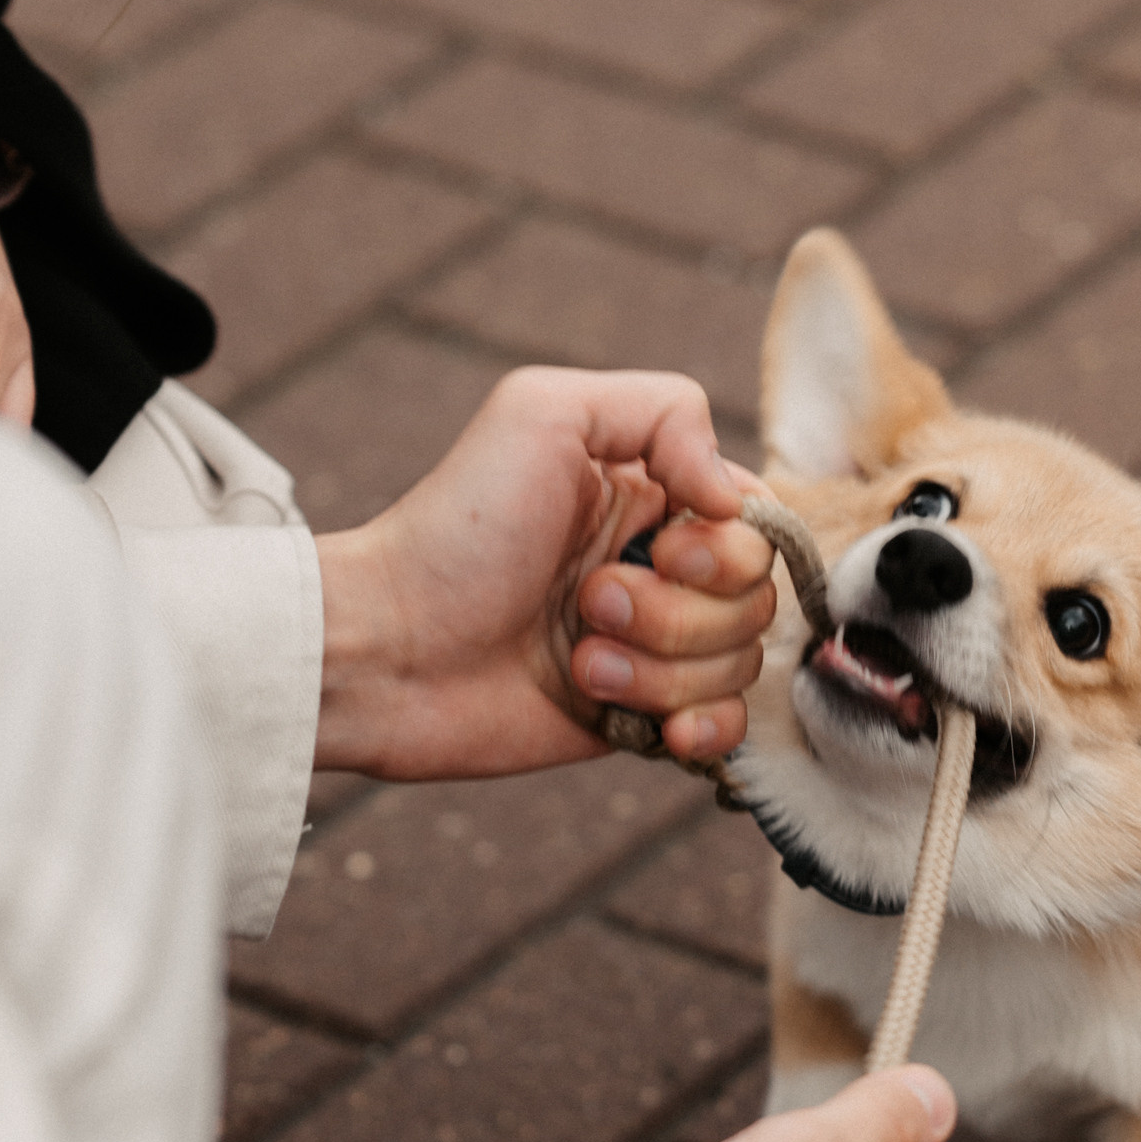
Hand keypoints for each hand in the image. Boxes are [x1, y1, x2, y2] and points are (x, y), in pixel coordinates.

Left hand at [312, 362, 777, 781]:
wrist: (385, 649)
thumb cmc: (454, 527)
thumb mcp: (544, 413)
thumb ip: (663, 411)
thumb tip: (734, 495)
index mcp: (651, 493)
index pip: (756, 519)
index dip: (726, 545)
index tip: (663, 548)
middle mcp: (660, 568)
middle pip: (755, 596)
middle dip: (677, 609)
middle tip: (589, 601)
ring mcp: (652, 647)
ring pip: (738, 663)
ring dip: (660, 666)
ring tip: (576, 658)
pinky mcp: (638, 716)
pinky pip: (724, 730)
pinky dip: (699, 727)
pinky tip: (650, 725)